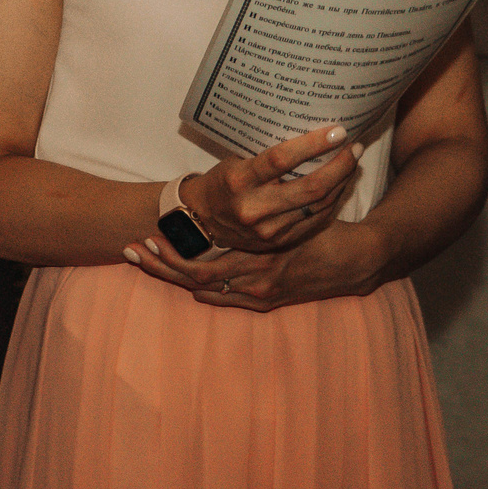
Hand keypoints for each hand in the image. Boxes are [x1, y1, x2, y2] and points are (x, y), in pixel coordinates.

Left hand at [125, 217, 387, 311]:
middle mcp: (254, 283)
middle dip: (160, 268)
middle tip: (131, 250)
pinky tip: (183, 280)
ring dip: (173, 276)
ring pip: (204, 290)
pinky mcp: (266, 300)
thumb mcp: (293, 215)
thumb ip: (267, 206)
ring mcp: (259, 295)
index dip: (170, 257)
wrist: (356, 261)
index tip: (146, 240)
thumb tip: (237, 187)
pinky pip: (225, 298)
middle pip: (193, 281)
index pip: (200, 266)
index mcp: (257, 260)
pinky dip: (202, 288)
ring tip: (145, 260)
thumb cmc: (324, 229)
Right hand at [182, 123, 359, 255]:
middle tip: (354, 147)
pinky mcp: (281, 241)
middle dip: (340, 165)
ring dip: (342, 181)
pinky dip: (333, 200)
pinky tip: (341, 184)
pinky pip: (316, 219)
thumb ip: (267, 156)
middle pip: (310, 187)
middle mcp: (254, 208)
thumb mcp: (235, 162)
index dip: (313, 145)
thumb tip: (306, 131)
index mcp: (239, 181)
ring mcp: (270, 229)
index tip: (336, 131)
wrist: (203, 221)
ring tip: (353, 161)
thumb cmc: (222, 182)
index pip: (280, 160)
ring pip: (319, 205)